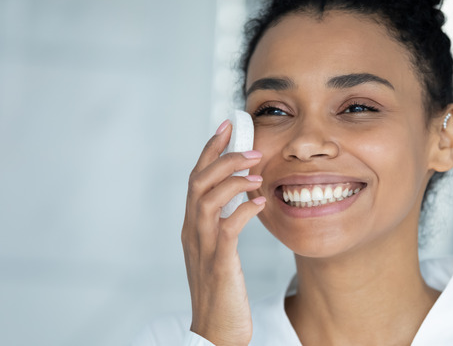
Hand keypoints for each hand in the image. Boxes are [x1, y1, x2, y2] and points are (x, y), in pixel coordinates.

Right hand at [182, 120, 265, 345]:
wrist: (215, 332)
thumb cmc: (221, 291)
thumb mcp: (220, 251)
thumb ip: (225, 223)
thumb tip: (244, 198)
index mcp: (192, 226)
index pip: (196, 178)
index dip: (210, 150)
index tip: (227, 126)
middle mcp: (192, 232)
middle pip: (198, 182)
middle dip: (222, 158)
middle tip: (251, 146)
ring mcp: (203, 248)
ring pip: (207, 199)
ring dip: (233, 180)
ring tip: (258, 172)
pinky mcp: (218, 265)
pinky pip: (227, 229)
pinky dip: (243, 211)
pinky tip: (260, 203)